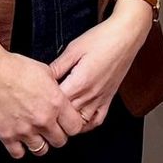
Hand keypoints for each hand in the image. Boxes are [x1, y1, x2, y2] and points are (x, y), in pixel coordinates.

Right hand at [0, 51, 83, 158]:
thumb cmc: (14, 67)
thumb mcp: (45, 71)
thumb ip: (55, 87)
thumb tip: (60, 94)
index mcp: (56, 102)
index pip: (75, 127)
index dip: (71, 125)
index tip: (65, 123)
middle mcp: (43, 119)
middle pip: (60, 141)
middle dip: (56, 136)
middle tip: (49, 129)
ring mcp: (25, 130)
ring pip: (41, 150)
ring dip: (39, 143)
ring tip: (34, 135)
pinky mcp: (7, 136)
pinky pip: (19, 153)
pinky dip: (19, 148)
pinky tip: (18, 139)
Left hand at [49, 0, 151, 131]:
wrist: (126, 37)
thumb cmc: (102, 39)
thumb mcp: (74, 48)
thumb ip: (57, 66)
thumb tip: (42, 77)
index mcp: (80, 82)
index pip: (56, 103)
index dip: (43, 102)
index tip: (36, 98)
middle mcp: (91, 95)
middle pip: (66, 116)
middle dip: (53, 114)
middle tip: (42, 109)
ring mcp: (101, 99)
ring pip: (80, 123)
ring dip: (68, 123)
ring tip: (57, 117)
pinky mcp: (109, 99)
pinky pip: (97, 120)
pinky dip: (86, 125)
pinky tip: (78, 120)